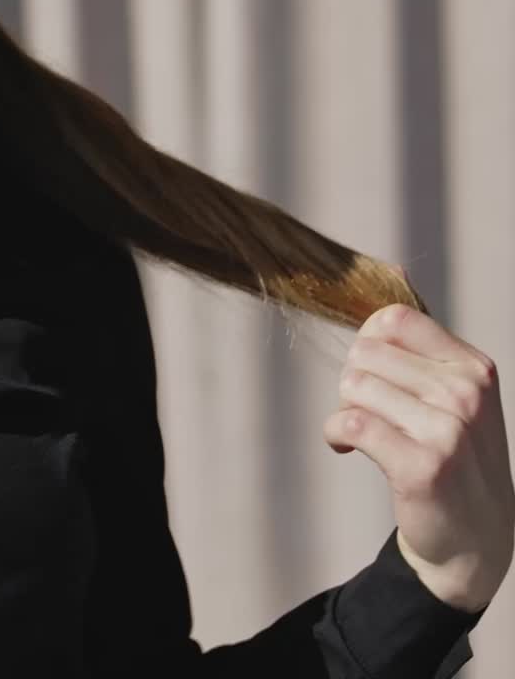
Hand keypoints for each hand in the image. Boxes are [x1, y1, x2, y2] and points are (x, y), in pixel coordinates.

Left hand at [323, 303, 514, 611]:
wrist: (476, 539)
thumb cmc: (454, 454)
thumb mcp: (455, 394)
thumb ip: (420, 344)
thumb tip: (387, 273)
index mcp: (474, 367)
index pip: (395, 319)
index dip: (368, 340)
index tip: (373, 370)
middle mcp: (466, 394)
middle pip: (365, 352)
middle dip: (355, 380)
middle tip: (371, 410)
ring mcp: (448, 430)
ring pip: (353, 385)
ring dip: (345, 408)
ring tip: (364, 432)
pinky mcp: (421, 465)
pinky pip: (349, 423)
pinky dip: (335, 434)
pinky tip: (347, 447)